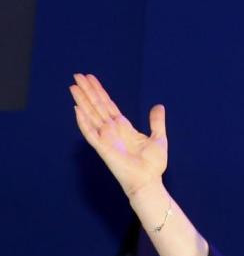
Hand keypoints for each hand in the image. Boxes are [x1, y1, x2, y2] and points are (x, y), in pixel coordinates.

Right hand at [71, 73, 167, 197]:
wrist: (149, 181)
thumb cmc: (153, 164)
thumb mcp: (158, 138)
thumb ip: (156, 122)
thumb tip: (159, 106)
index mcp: (123, 127)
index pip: (108, 105)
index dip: (99, 91)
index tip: (91, 78)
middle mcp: (112, 131)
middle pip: (97, 106)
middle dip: (87, 91)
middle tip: (77, 75)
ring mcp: (106, 138)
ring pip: (91, 115)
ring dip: (82, 101)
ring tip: (73, 86)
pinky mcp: (103, 148)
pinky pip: (90, 133)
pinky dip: (83, 121)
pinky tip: (77, 109)